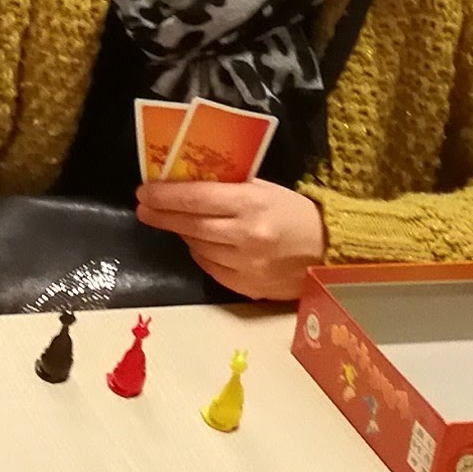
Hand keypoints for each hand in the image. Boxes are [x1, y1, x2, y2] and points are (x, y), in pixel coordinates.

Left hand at [133, 178, 324, 299]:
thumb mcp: (265, 189)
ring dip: (181, 233)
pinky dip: (200, 254)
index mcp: (251, 204)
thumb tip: (188, 183)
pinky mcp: (246, 288)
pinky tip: (199, 243)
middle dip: (162, 215)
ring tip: (172, 222)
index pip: (197, 198)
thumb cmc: (295, 213)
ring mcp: (245, 266)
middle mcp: (245, 236)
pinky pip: (210, 269)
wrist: (328, 253)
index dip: (166, 195)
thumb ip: (230, 187)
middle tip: (143, 207)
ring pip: (198, 248)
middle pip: (191, 225)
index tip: (144, 191)